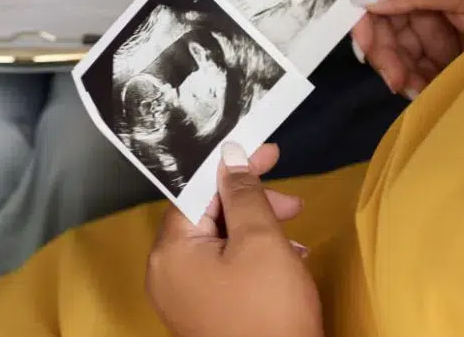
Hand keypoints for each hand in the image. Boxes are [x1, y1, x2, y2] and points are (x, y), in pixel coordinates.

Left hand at [148, 143, 321, 336]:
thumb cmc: (268, 309)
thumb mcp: (261, 241)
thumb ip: (244, 194)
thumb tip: (229, 156)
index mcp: (171, 252)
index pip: (194, 191)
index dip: (231, 166)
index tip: (267, 151)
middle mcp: (168, 273)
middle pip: (207, 215)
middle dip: (251, 202)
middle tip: (291, 202)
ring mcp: (185, 296)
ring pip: (220, 241)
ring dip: (259, 229)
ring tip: (296, 235)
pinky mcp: (205, 312)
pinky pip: (224, 267)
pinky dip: (254, 256)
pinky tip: (287, 260)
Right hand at [349, 0, 463, 96]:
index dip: (365, 8)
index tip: (362, 43)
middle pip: (385, 17)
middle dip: (384, 47)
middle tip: (393, 77)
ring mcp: (441, 22)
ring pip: (399, 45)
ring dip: (398, 68)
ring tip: (410, 88)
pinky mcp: (451, 51)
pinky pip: (418, 65)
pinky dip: (414, 79)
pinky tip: (420, 90)